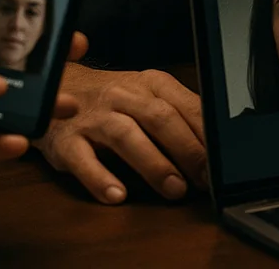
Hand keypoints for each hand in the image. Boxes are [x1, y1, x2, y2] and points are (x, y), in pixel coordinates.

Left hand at [0, 5, 83, 244]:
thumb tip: (1, 79)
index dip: (1, 7)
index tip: (40, 0)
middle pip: (0, 59)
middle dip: (37, 55)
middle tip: (74, 48)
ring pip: (6, 100)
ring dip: (37, 101)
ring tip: (66, 104)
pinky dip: (11, 139)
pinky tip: (20, 143)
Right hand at [34, 65, 207, 203]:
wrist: (57, 88)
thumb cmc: (114, 101)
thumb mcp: (149, 97)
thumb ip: (180, 116)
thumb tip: (217, 145)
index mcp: (151, 84)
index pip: (186, 106)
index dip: (207, 136)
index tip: (221, 163)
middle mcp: (123, 96)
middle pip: (160, 118)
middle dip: (187, 150)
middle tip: (203, 180)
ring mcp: (93, 117)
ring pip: (125, 135)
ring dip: (153, 164)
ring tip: (174, 190)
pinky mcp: (65, 140)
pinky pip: (82, 159)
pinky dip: (100, 178)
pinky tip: (117, 195)